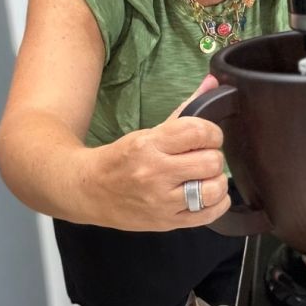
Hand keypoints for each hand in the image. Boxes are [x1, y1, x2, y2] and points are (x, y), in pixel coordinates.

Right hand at [82, 75, 230, 230]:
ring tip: (205, 177)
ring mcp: (161, 201)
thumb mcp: (149, 132)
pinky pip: (209, 214)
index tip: (208, 136)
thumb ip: (185, 110)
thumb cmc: (122, 159)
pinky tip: (207, 195)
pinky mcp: (167, 222)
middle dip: (214, 156)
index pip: (198, 131)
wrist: (88, 191)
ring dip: (216, 181)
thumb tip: (213, 83)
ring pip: (213, 189)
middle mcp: (156, 173)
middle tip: (204, 157)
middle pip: (211, 161)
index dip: (212, 132)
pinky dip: (217, 203)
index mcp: (150, 145)